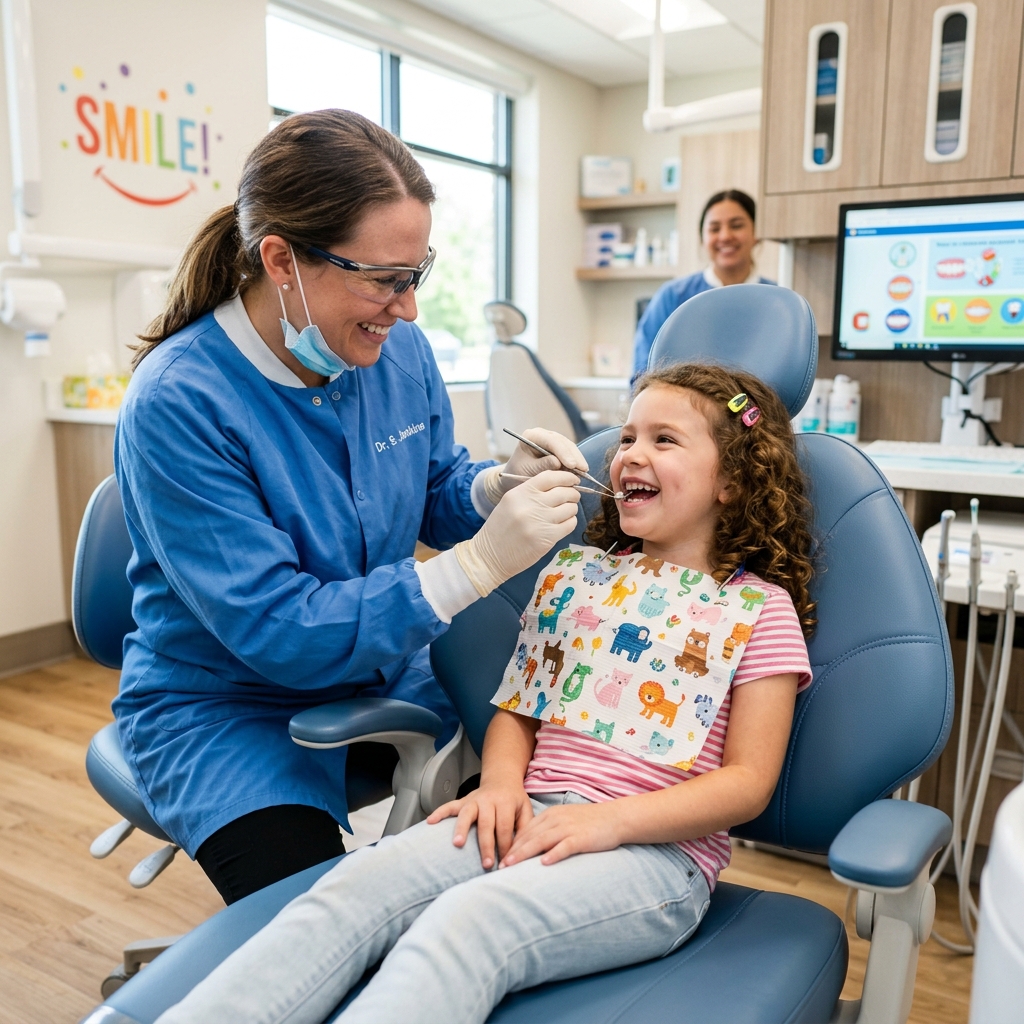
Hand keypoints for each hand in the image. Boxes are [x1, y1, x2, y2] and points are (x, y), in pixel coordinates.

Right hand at [427, 782, 533, 869]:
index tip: (505, 863)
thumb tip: (520, 851)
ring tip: (457, 844)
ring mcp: (473, 800)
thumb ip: (524, 827)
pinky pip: (449, 806)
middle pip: (486, 824)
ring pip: (466, 814)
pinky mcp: (462, 801)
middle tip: (487, 864)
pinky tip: (430, 821)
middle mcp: (487, 800)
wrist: (501, 779)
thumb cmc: (514, 799)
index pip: (505, 827)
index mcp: (505, 802)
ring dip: (461, 829)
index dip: (505, 846)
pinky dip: (439, 812)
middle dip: (486, 845)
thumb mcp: (525, 809)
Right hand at [456, 470, 580, 594]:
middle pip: (564, 492)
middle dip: (573, 494)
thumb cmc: (500, 529)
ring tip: (566, 512)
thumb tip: (560, 485)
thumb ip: (531, 492)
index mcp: (519, 493)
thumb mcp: (510, 503)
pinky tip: (563, 524)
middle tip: (573, 497)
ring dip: (572, 509)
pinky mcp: (547, 539)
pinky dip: (570, 522)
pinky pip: (569, 524)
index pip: (550, 477)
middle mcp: (530, 505)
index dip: (566, 477)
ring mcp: (540, 522)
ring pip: (570, 508)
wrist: (490, 556)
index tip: (573, 480)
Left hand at [495, 428, 588, 497]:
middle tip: (583, 469)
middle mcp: (543, 435)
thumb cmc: (517, 473)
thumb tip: (558, 463)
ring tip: (584, 471)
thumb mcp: (528, 470)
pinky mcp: (558, 449)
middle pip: (562, 442)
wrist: (514, 477)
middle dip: (574, 456)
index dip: (563, 452)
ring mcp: (551, 440)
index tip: (572, 465)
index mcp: (531, 436)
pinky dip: (576, 462)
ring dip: (577, 458)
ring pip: (569, 447)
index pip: (551, 441)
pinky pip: (570, 453)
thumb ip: (542, 465)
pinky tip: (582, 471)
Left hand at [499, 802, 622, 867]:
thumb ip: (549, 831)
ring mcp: (569, 828)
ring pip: (542, 840)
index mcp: (551, 816)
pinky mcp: (582, 838)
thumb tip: (531, 847)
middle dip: (512, 851)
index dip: (512, 845)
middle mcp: (557, 820)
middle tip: (499, 866)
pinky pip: (565, 846)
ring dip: (524, 853)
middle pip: (530, 836)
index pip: (526, 831)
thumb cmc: (589, 823)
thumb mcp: (565, 821)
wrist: (615, 817)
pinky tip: (544, 863)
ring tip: (511, 865)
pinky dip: (554, 854)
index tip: (500, 858)